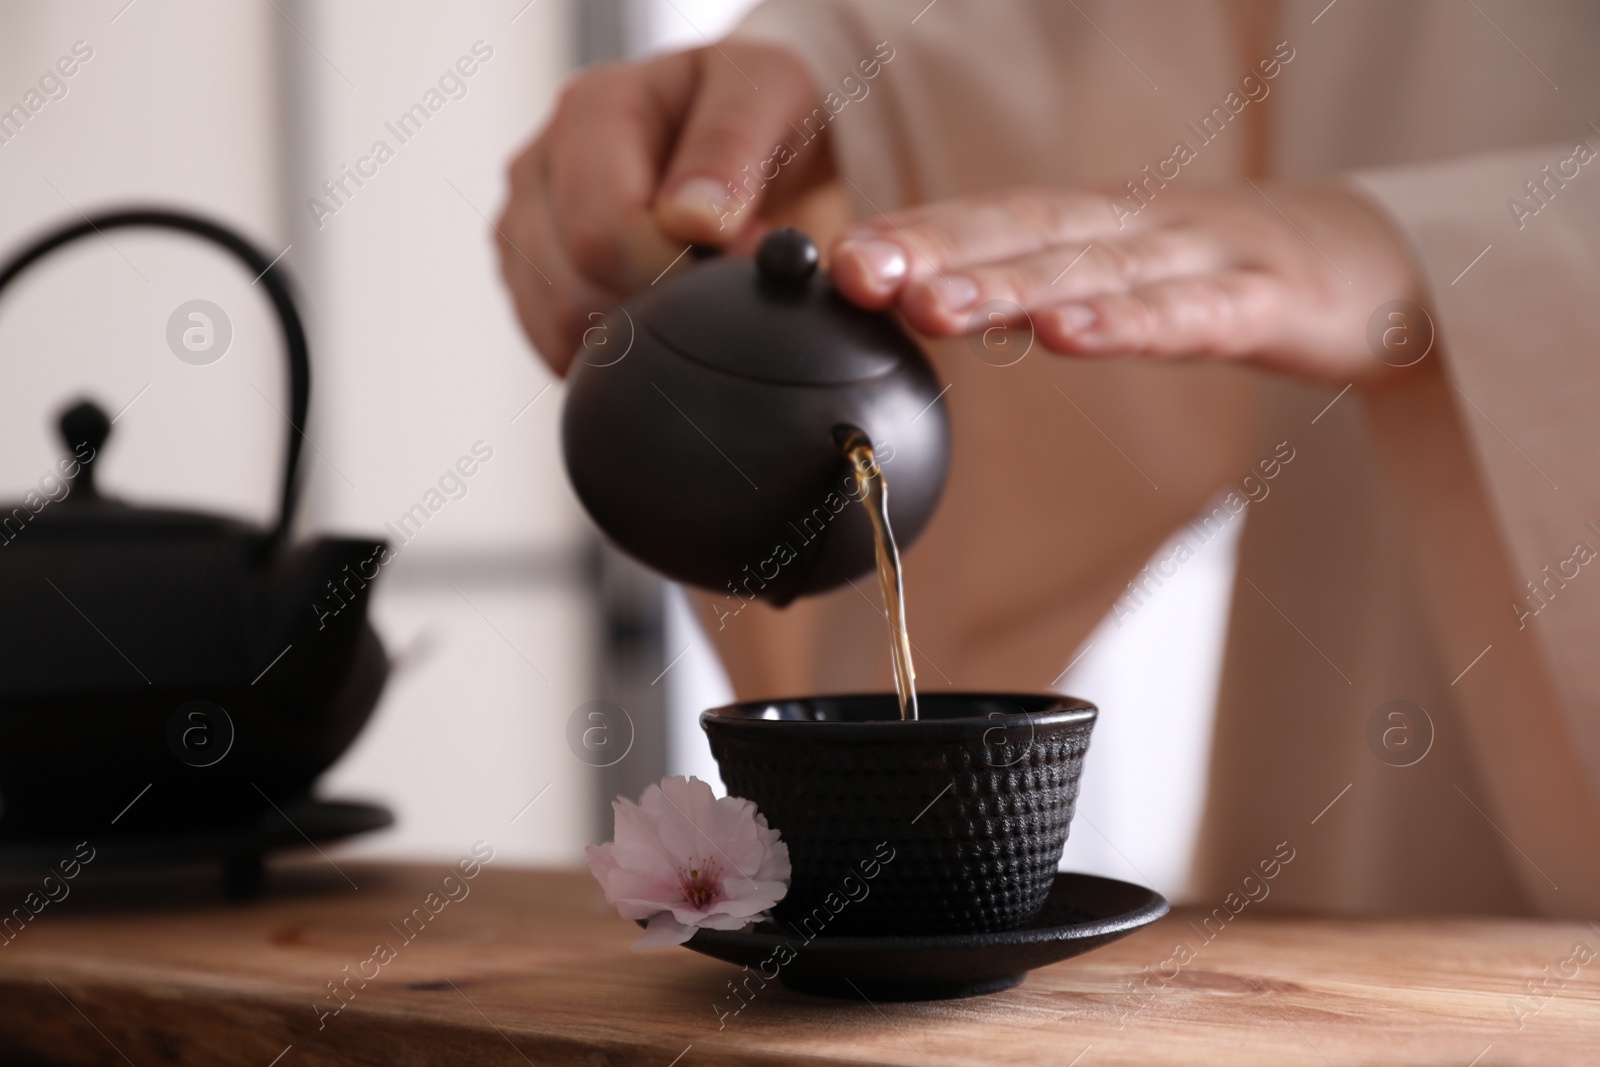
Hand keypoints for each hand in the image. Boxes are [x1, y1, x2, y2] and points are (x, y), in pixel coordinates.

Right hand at [497, 42, 828, 374]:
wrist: (765, 139)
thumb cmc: (768, 112)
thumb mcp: (774, 93)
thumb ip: (732, 147)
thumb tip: (694, 221)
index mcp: (594, 110)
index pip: (605, 233)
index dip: (678, 273)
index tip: (743, 266)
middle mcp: (544, 163)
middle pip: (575, 290)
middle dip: (664, 308)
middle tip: (728, 285)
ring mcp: (527, 222)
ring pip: (559, 326)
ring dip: (643, 334)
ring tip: (700, 291)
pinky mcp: (531, 272)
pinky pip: (554, 345)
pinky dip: (617, 351)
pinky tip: (666, 316)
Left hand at [828, 185, 1428, 385]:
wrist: (1383, 259)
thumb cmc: (1230, 271)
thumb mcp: (1125, 271)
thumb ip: (1037, 284)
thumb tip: (932, 307)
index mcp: (1096, 222)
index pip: (991, 219)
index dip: (915, 235)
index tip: (834, 263)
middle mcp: (1136, 226)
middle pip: (1025, 233)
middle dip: (935, 252)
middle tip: (858, 274)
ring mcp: (1203, 256)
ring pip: (1094, 270)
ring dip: (1009, 287)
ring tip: (935, 307)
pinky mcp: (1268, 299)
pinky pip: (1190, 314)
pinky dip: (1130, 323)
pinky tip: (1072, 337)